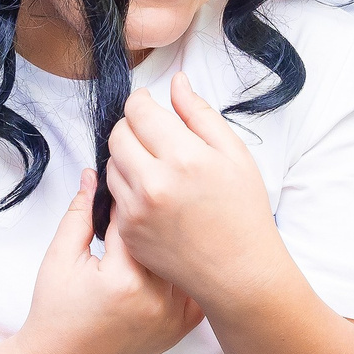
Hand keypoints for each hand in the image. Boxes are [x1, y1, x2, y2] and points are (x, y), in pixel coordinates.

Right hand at [15, 171, 200, 353]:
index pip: (138, 219)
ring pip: (188, 261)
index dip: (132, 195)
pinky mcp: (180, 329)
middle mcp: (155, 299)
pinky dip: (190, 271)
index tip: (129, 181)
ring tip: (173, 222)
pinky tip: (183, 254)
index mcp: (123, 278)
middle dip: (160, 216)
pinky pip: (196, 289)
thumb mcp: (60, 257)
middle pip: (169, 238)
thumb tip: (94, 173)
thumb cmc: (56, 312)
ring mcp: (172, 317)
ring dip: (182, 240)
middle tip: (154, 199)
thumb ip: (81, 213)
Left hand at [104, 73, 282, 307]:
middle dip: (131, 126)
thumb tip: (176, 81)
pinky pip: (114, 195)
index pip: (139, 111)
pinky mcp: (126, 233)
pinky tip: (154, 194)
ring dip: (126, 156)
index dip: (141, 101)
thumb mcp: (233, 154)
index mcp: (183, 157)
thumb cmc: (243, 212)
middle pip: (118, 134)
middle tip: (151, 134)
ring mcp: (135, 211)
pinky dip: (127, 186)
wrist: (238, 272)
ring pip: (111, 164)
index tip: (149, 104)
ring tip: (155, 165)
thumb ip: (199, 113)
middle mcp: (153, 183)